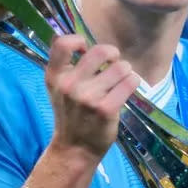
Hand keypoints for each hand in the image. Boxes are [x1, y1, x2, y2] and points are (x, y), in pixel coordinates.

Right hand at [45, 35, 139, 159]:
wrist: (75, 149)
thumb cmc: (70, 114)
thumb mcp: (58, 88)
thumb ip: (65, 65)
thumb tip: (82, 39)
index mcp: (55, 76)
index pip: (62, 44)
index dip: (78, 40)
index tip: (86, 49)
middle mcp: (69, 85)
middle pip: (100, 51)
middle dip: (112, 54)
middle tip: (113, 63)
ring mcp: (87, 97)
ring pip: (121, 67)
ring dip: (126, 70)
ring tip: (121, 79)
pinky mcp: (106, 108)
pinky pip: (130, 82)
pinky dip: (133, 81)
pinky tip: (127, 87)